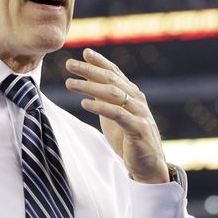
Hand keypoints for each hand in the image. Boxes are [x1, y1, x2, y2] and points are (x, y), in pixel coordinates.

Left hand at [65, 48, 169, 183]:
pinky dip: (100, 107)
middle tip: (69, 64)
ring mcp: (139, 113)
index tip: (85, 52)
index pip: (115, 73)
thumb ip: (104, 99)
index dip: (100, 61)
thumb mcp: (113, 116)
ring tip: (70, 83)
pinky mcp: (138, 128)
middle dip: (89, 70)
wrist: (147, 165)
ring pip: (113, 94)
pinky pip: (117, 114)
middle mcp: (137, 100)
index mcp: (132, 95)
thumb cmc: (129, 140)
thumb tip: (86, 82)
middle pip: (111, 80)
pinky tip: (84, 103)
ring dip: (89, 86)